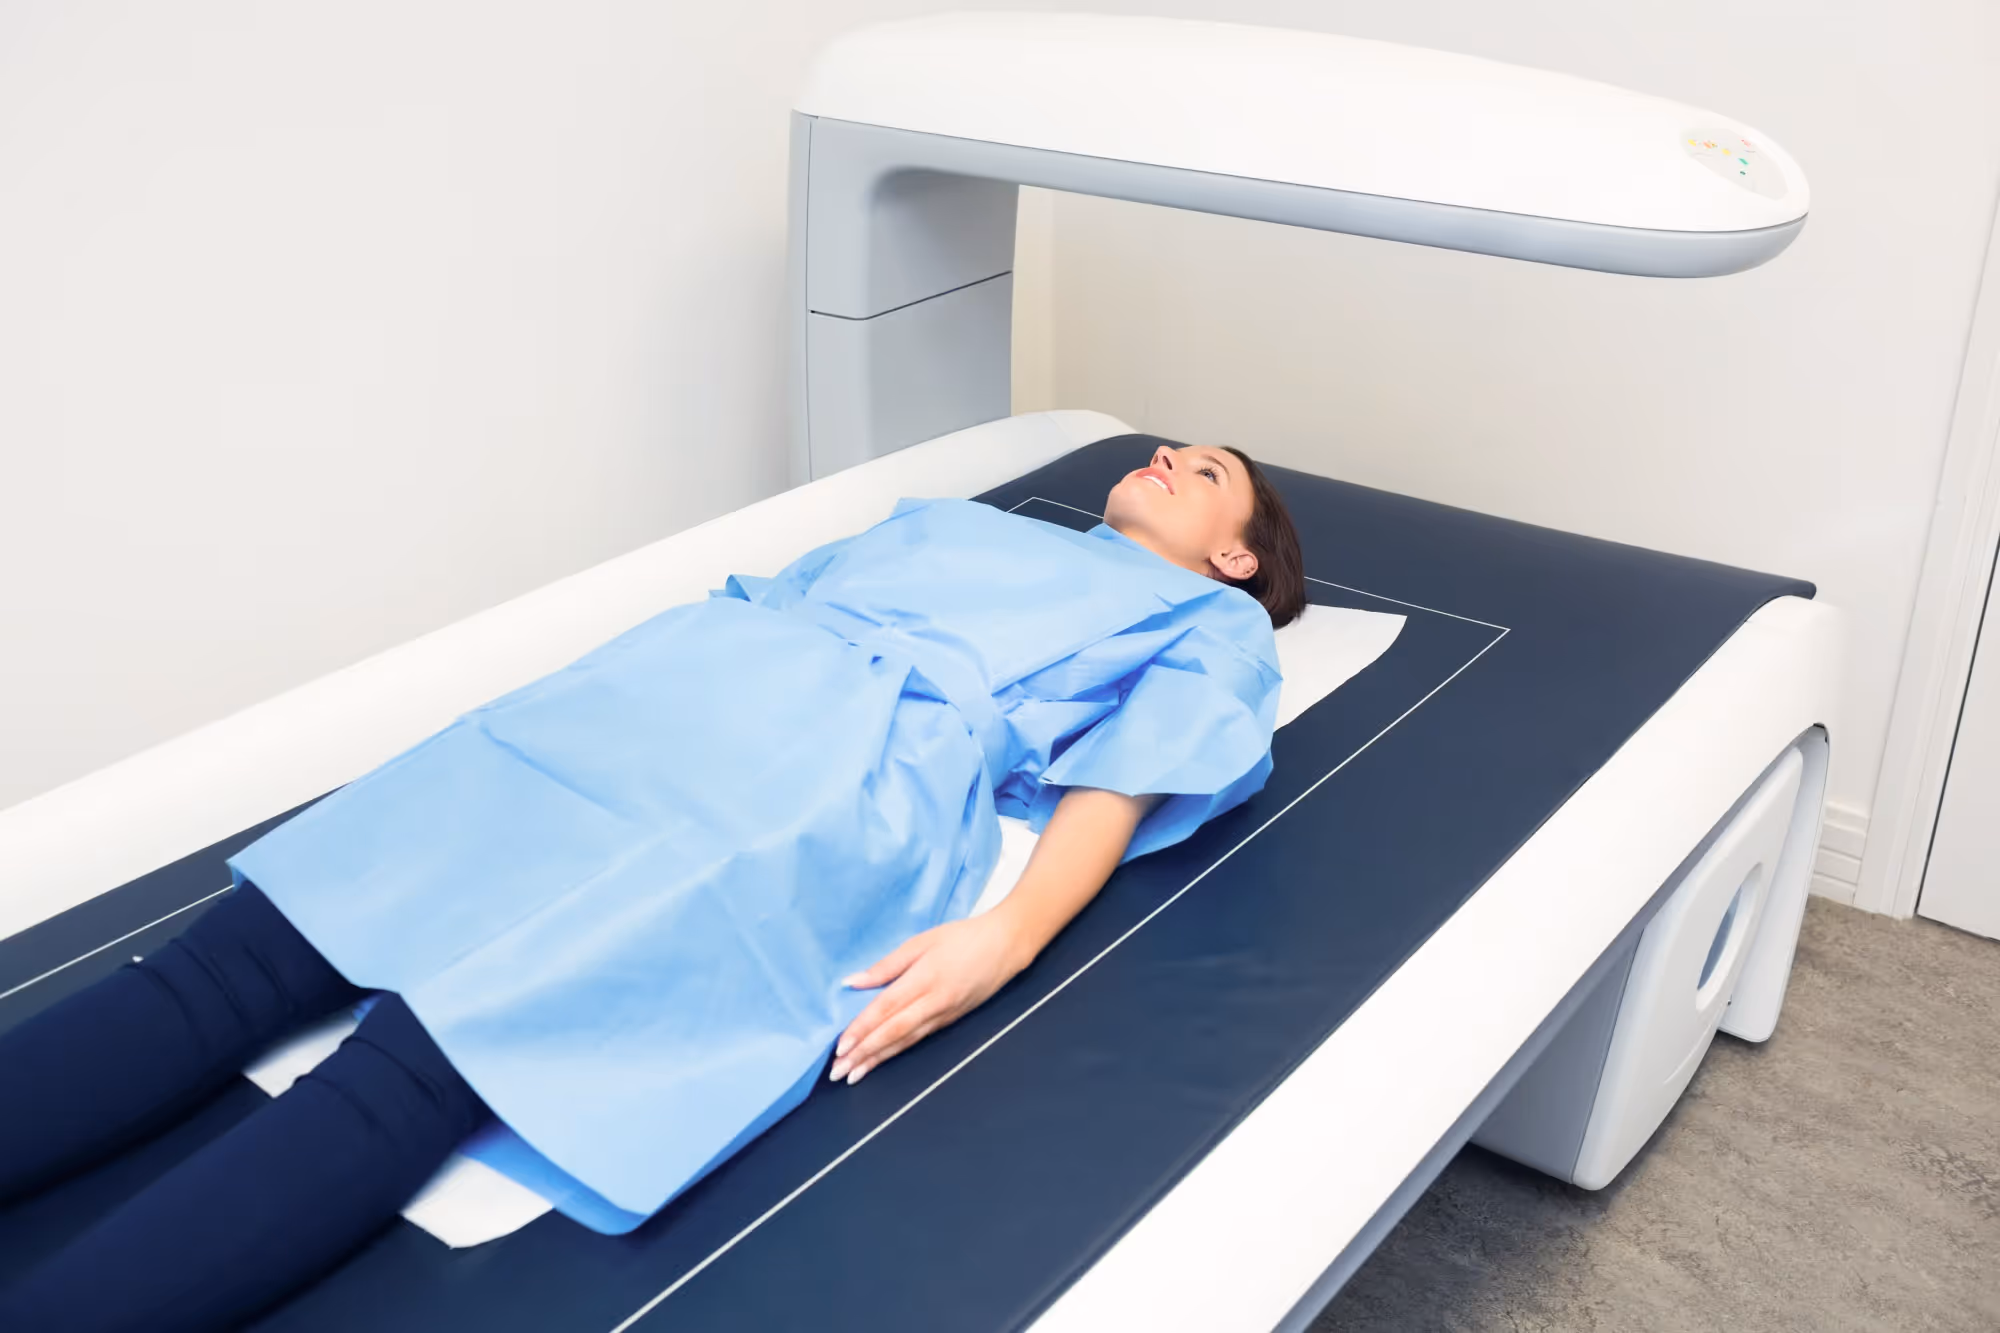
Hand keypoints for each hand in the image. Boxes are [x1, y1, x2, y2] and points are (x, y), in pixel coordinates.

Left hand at [829, 913, 1032, 1084]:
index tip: (840, 1047)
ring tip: (854, 1074)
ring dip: (877, 1060)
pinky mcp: (951, 1020)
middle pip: (893, 1032)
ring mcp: (944, 1014)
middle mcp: (934, 1002)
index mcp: (925, 978)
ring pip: (905, 1041)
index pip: (886, 1009)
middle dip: (864, 1054)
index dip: (862, 1029)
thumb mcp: (922, 941)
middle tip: (838, 1072)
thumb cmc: (963, 937)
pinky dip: (897, 1051)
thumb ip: (887, 965)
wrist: (1006, 946)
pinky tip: (881, 1059)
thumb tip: (853, 982)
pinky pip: (918, 1038)